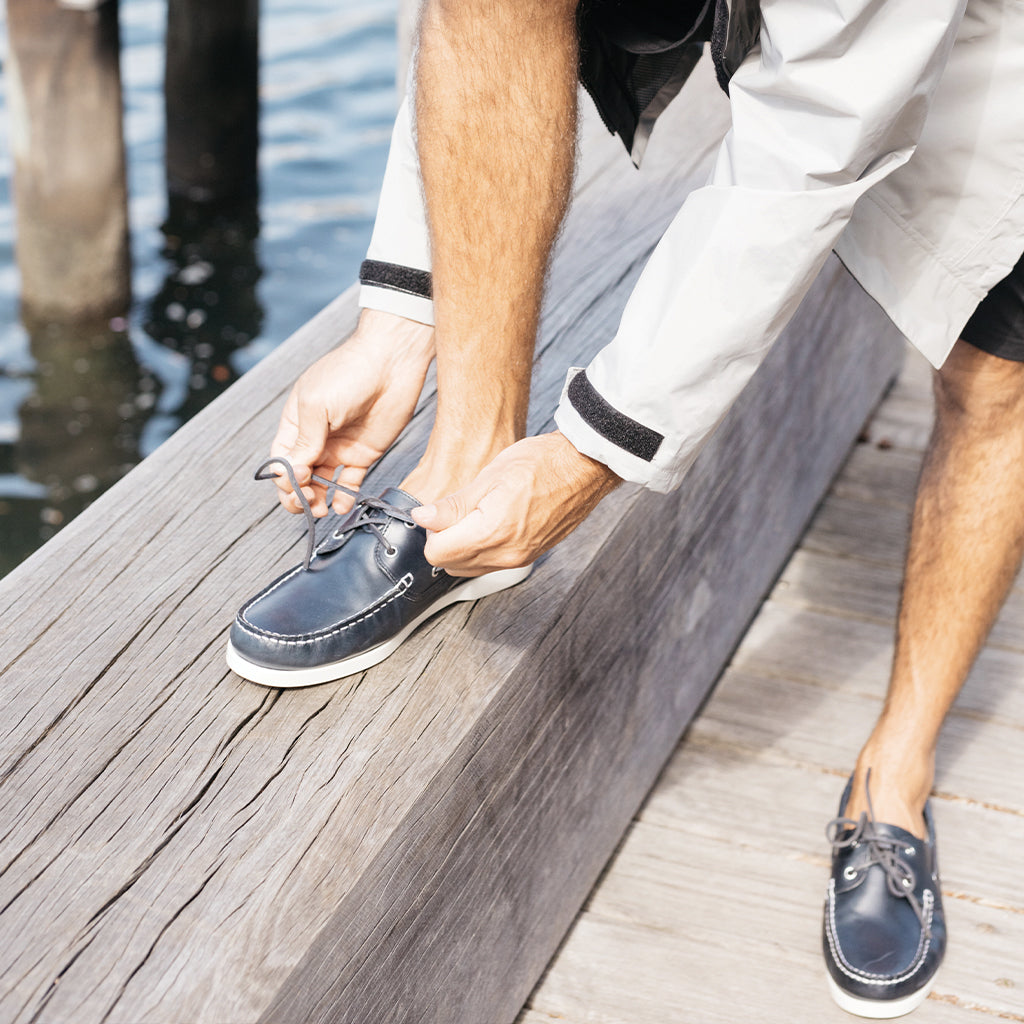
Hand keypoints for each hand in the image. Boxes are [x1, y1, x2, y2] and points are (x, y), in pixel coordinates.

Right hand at [271, 308, 434, 515]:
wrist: (392, 363)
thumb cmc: (349, 374)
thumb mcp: (317, 405)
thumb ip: (305, 440)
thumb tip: (294, 470)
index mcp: (296, 423)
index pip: (281, 459)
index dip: (284, 477)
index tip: (296, 483)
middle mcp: (315, 438)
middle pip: (299, 475)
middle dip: (298, 494)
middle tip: (307, 504)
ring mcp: (339, 447)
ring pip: (321, 483)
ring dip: (317, 500)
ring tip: (322, 510)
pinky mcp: (363, 454)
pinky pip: (349, 482)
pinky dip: (343, 496)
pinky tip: (342, 505)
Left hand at [409, 431, 620, 574]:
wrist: (584, 467)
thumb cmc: (543, 463)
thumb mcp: (489, 476)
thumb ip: (453, 505)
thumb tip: (422, 518)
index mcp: (492, 532)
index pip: (436, 553)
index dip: (431, 530)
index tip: (440, 511)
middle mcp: (507, 554)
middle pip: (451, 565)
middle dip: (445, 540)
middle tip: (457, 510)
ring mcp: (520, 558)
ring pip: (470, 567)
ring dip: (463, 546)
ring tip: (477, 513)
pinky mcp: (529, 556)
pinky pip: (491, 563)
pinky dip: (482, 547)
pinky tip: (491, 521)